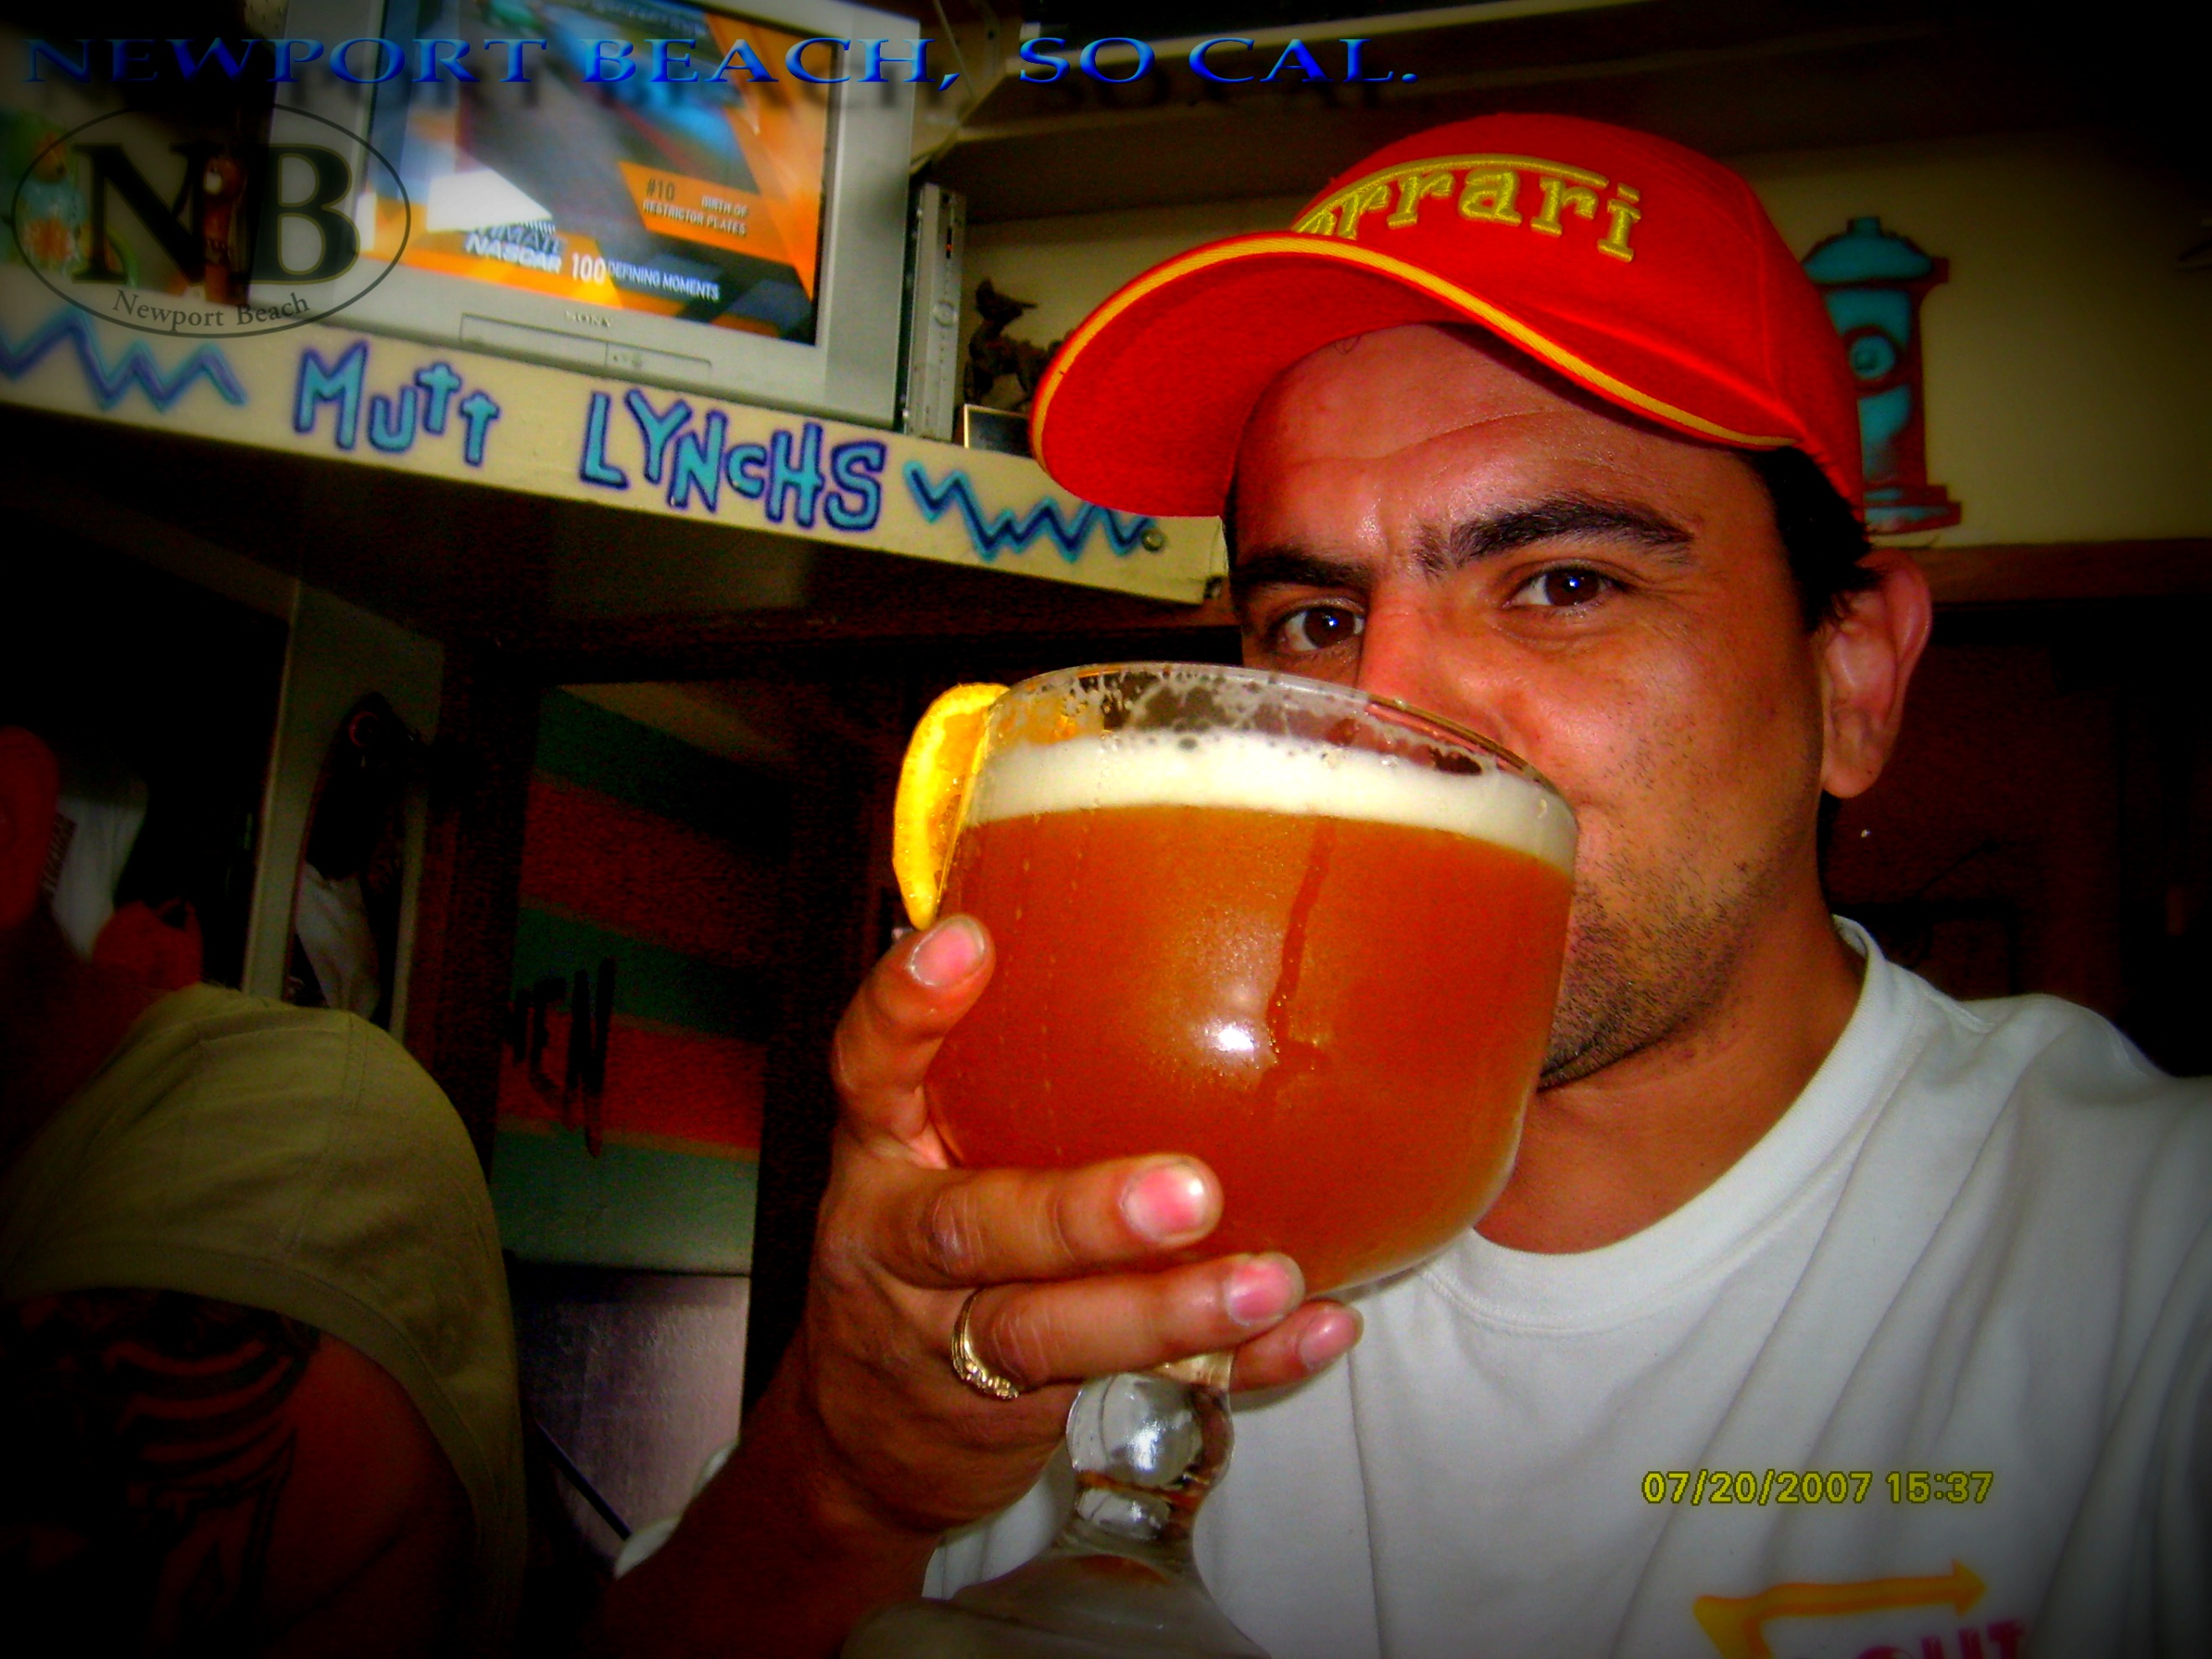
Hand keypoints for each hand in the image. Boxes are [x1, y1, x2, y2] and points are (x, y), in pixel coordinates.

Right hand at [791, 913, 1362, 1538]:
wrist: (867, 1436)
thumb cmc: (926, 1246)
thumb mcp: (922, 1147)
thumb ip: (992, 1065)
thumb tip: (1146, 924)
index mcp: (879, 1152)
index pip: (867, 1070)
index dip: (907, 1009)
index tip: (970, 941)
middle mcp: (899, 1242)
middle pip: (971, 1227)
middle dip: (1077, 1214)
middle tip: (1187, 1191)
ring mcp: (951, 1339)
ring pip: (1049, 1331)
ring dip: (1166, 1309)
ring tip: (1268, 1281)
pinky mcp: (1019, 1414)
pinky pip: (1139, 1390)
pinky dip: (1235, 1367)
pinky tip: (1317, 1329)